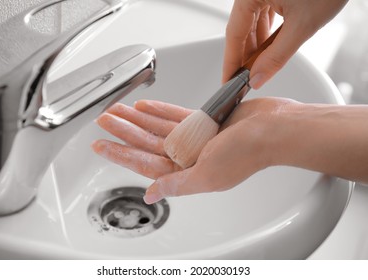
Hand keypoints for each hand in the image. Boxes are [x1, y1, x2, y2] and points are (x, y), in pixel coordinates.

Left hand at [91, 98, 299, 203]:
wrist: (274, 129)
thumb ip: (177, 185)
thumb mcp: (207, 175)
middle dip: (124, 132)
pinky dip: (161, 112)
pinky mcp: (205, 122)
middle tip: (104, 121)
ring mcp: (196, 138)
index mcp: (187, 172)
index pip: (144, 164)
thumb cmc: (248, 153)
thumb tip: (150, 194)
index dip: (121, 154)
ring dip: (137, 120)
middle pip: (147, 143)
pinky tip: (145, 107)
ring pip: (158, 128)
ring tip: (118, 110)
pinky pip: (177, 117)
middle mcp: (189, 156)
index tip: (102, 146)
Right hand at [223, 0, 347, 87]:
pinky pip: (263, 16)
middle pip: (241, 29)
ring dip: (256, 47)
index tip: (228, 81)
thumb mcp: (302, 26)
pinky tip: (268, 49)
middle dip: (244, 56)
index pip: (234, 34)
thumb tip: (258, 77)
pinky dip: (265, 34)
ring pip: (252, 24)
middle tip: (245, 80)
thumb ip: (277, 56)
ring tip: (259, 67)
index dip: (230, 61)